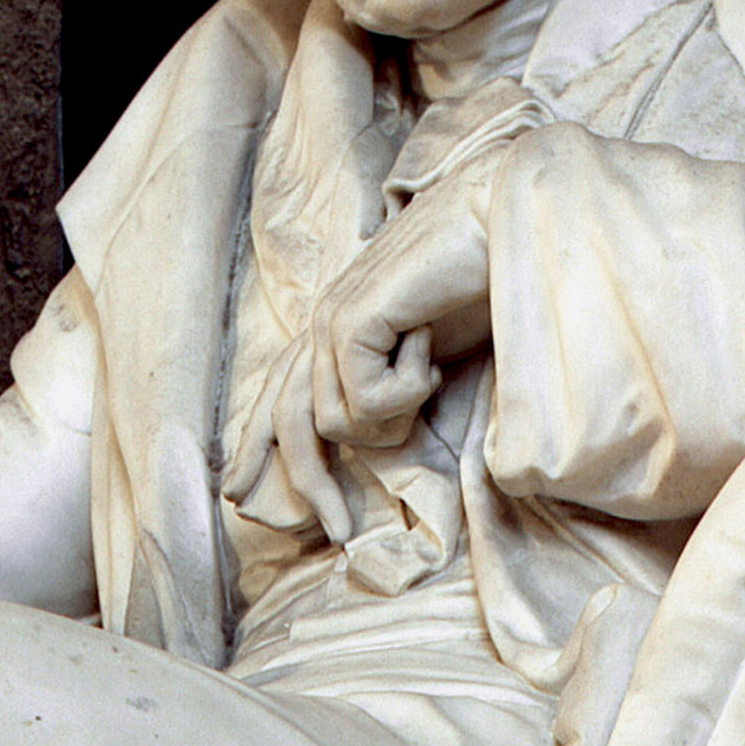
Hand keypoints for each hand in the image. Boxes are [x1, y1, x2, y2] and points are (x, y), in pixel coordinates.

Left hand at [224, 162, 494, 540]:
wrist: (504, 217)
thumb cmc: (478, 278)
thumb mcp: (425, 346)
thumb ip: (390, 379)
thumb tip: (368, 431)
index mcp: (334, 322)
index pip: (278, 395)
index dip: (256, 448)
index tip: (241, 496)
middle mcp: (322, 318)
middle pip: (289, 422)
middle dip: (309, 484)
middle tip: (337, 528)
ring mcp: (334, 316)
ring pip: (336, 422)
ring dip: (394, 414)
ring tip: (430, 369)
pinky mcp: (354, 318)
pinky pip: (367, 402)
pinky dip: (409, 390)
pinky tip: (430, 348)